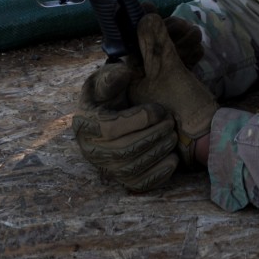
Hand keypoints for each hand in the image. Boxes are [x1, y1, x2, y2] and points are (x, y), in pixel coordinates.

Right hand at [73, 60, 178, 191]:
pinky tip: (172, 161)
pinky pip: (138, 184)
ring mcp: (105, 167)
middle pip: (123, 151)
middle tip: (171, 124)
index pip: (111, 128)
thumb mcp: (105, 79)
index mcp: (85, 124)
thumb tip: (124, 74)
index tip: (160, 110)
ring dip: (157, 153)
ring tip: (173, 137)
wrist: (106, 113)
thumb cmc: (108, 94)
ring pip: (132, 169)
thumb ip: (112, 75)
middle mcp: (91, 150)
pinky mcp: (120, 179)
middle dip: (152, 137)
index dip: (139, 120)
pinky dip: (157, 175)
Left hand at [130, 13, 217, 165]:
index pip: (132, 42)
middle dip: (169, 30)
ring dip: (182, 39)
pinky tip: (198, 52)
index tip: (151, 7)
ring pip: (168, 48)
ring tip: (194, 37)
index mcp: (132, 78)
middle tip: (184, 26)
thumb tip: (146, 15)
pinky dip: (189, 52)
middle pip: (152, 42)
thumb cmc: (182, 105)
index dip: (142, 23)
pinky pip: (180, 58)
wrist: (209, 133)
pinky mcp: (179, 82)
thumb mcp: (168, 70)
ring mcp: (162, 81)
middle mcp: (142, 80)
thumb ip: (156, 42)